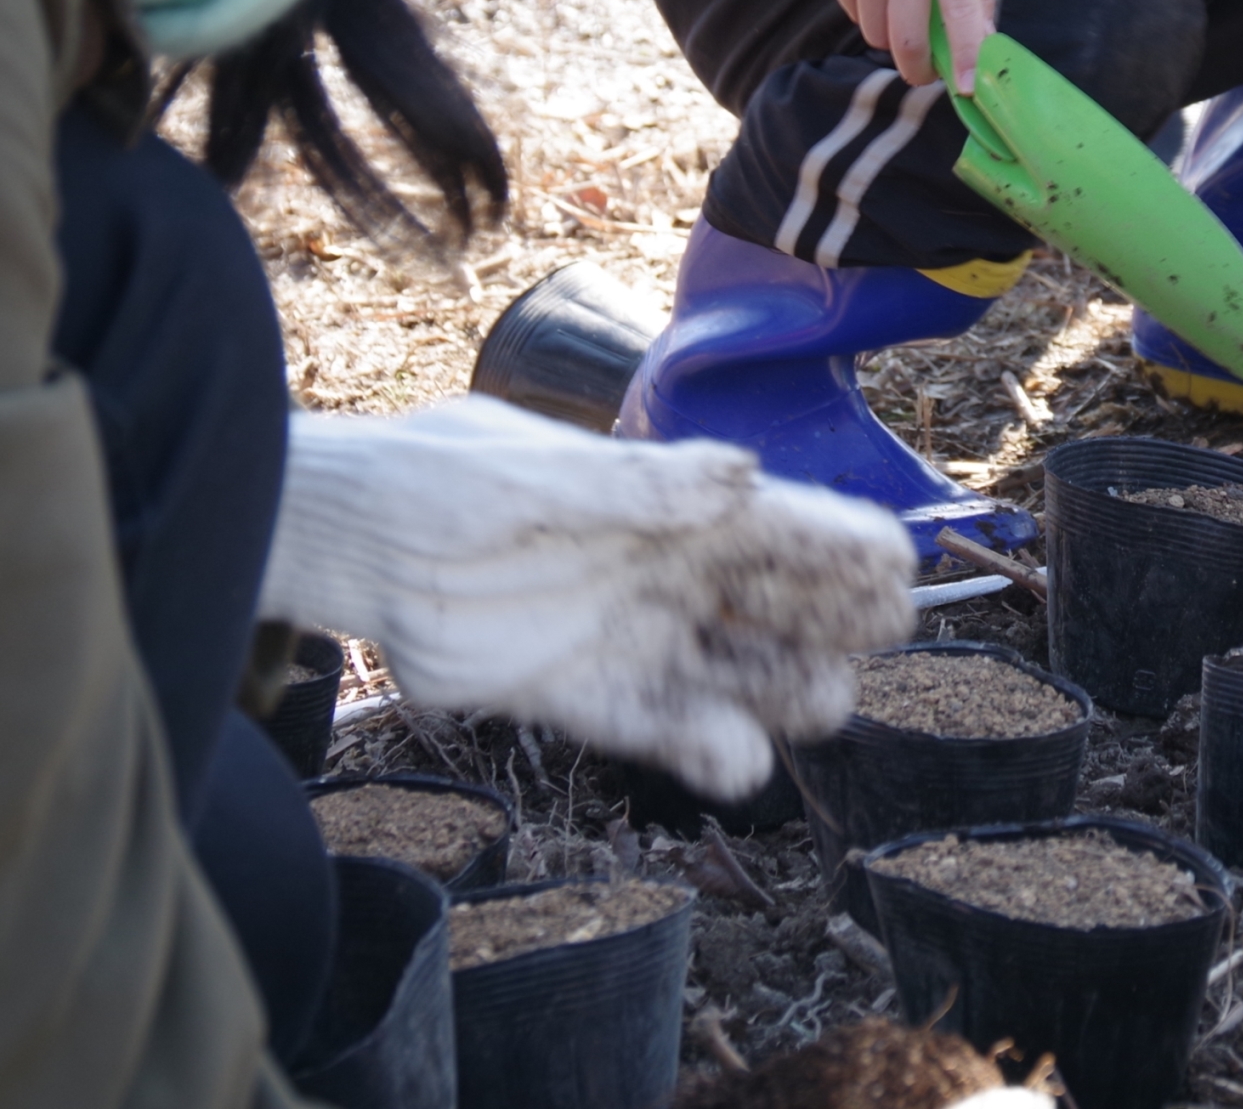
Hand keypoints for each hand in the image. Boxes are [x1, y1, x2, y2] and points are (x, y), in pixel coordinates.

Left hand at [259, 396, 914, 798]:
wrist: (349, 542)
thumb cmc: (438, 478)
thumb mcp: (534, 475)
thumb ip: (637, 487)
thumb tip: (742, 477)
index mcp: (673, 504)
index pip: (782, 525)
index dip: (841, 547)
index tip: (893, 575)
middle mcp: (668, 572)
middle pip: (778, 606)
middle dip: (831, 628)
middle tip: (864, 653)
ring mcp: (632, 637)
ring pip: (734, 676)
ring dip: (782, 694)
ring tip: (813, 711)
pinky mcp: (583, 696)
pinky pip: (660, 730)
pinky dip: (704, 751)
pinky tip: (735, 768)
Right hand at [816, 0, 997, 91]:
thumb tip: (984, 37)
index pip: (960, 13)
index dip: (966, 57)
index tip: (969, 88)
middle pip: (907, 41)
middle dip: (920, 69)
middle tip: (927, 71)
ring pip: (877, 35)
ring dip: (893, 40)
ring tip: (904, 17)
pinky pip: (854, 16)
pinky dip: (870, 16)